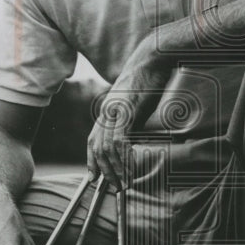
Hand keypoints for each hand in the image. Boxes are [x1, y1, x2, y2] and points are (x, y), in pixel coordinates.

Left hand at [87, 35, 171, 188]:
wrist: (152, 58)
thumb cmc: (149, 80)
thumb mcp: (136, 104)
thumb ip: (130, 122)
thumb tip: (132, 140)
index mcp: (107, 111)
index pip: (93, 140)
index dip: (92, 160)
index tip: (95, 177)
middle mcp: (106, 112)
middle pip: (97, 147)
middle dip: (104, 170)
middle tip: (114, 186)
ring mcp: (114, 111)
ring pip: (106, 147)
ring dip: (114, 168)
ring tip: (123, 182)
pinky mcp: (125, 110)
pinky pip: (119, 139)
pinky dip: (122, 156)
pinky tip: (128, 167)